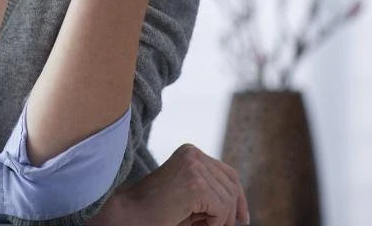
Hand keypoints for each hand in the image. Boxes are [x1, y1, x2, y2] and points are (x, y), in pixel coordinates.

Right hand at [88, 144, 248, 225]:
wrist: (130, 215)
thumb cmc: (157, 211)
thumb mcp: (191, 197)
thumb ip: (211, 193)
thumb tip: (242, 212)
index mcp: (191, 153)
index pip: (228, 173)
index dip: (239, 197)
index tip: (242, 219)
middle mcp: (193, 154)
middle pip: (232, 184)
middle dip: (233, 210)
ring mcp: (194, 166)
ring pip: (228, 198)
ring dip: (221, 219)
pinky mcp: (194, 183)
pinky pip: (221, 207)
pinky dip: (215, 222)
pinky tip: (197, 224)